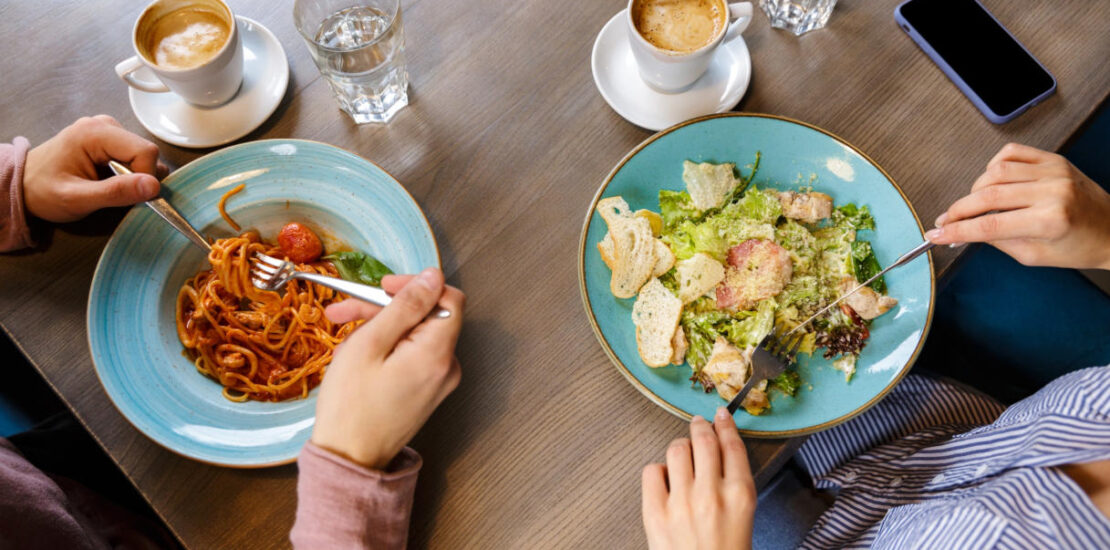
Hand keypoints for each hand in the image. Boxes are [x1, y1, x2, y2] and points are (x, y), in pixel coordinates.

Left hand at [23, 115, 164, 222]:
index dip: (145, 177)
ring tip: (106, 187)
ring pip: (142, 155)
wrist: (23, 185)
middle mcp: (104, 124)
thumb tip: (153, 186)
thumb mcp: (77, 199)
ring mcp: (108, 130)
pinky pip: (134, 156)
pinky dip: (129, 174)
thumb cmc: (43, 191)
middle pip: (146, 151)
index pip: (145, 150)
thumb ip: (115, 193)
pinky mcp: (110, 140)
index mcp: (95, 132)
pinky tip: (108, 180)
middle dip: (138, 178)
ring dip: (134, 177)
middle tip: (113, 193)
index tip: (130, 196)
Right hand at [311, 268, 464, 469]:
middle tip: (345, 310)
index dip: (417, 285)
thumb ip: (405, 306)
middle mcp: (447, 366)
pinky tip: (357, 353)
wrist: (349, 459)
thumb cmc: (352, 407)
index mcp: (437, 353)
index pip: (449, 298)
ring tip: (342, 334)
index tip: (383, 287)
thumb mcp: (370, 344)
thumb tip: (433, 276)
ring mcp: (439, 380)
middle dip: (385, 307)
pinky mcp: (427, 389)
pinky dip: (386, 346)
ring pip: (414, 334)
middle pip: (426, 316)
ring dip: (379, 326)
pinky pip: (412, 354)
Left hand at [642, 407, 755, 549]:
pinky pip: (651, 471)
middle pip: (703, 440)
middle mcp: (711, 493)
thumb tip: (718, 454)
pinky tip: (665, 481)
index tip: (720, 416)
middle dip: (700, 427)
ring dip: (679, 448)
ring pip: (676, 450)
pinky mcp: (655, 512)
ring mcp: (680, 502)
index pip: (732, 445)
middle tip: (698, 423)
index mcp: (740, 495)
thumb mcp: (744, 518)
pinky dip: (658, 471)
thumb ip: (733, 486)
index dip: (725, 425)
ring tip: (681, 455)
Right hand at [927, 143, 1109, 269]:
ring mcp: (1053, 170)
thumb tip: (962, 232)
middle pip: (987, 196)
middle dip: (958, 210)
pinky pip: (1011, 154)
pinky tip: (992, 182)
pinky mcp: (1054, 159)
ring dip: (974, 190)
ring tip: (971, 206)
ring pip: (994, 172)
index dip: (957, 230)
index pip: (989, 225)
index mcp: (1050, 220)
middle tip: (944, 222)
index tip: (936, 236)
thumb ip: (996, 240)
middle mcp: (1052, 191)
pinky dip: (993, 168)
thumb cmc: (1078, 247)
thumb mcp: (1033, 255)